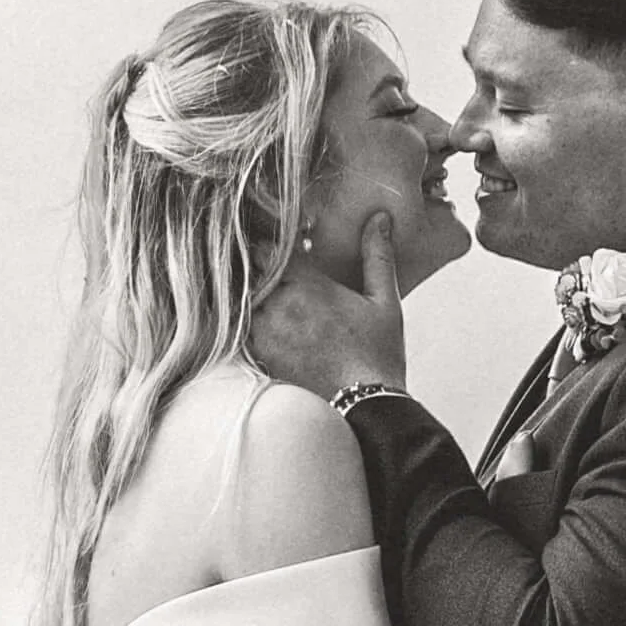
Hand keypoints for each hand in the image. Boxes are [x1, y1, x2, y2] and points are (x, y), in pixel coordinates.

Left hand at [252, 212, 408, 399]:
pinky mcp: (260, 357)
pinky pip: (241, 330)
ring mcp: (265, 333)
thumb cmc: (377, 353)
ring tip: (268, 299)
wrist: (365, 406)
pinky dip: (248, 323)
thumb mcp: (385, 300)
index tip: (279, 247)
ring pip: (241, 301)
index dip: (269, 245)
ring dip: (250, 295)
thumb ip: (377, 256)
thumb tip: (380, 219)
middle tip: (270, 269)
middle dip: (257, 268)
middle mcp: (278, 306)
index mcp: (306, 285)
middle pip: (249, 272)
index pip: (267, 248)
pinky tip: (267, 326)